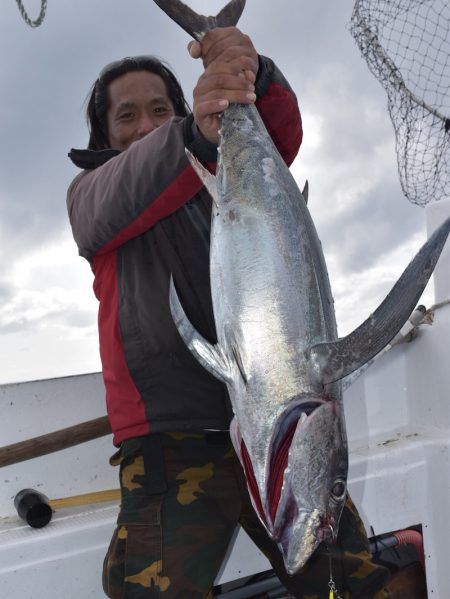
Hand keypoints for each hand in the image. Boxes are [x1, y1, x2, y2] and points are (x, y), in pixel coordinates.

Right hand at [190, 28, 258, 144]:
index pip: (220, 66)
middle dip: (239, 83)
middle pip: (220, 79)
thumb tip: (249, 74)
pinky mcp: (198, 112)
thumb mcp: (236, 93)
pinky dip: (216, 104)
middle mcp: (202, 85)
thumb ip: (242, 82)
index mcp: (209, 76)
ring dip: (235, 95)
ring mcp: (198, 98)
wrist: (217, 129)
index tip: (251, 77)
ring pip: (217, 92)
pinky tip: (226, 105)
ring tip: (249, 98)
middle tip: (252, 90)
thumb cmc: (228, 109)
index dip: (236, 68)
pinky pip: (205, 106)